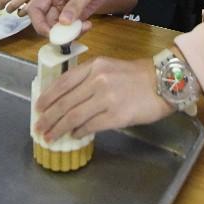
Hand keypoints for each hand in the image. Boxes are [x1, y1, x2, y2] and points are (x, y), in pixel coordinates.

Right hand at [27, 0, 117, 35]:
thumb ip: (75, 4)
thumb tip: (63, 22)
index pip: (35, 9)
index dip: (38, 23)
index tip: (51, 33)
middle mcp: (54, 2)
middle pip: (46, 22)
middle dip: (57, 32)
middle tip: (71, 35)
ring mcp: (64, 10)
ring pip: (59, 28)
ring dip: (69, 33)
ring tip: (85, 26)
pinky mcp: (74, 16)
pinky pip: (70, 29)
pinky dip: (77, 31)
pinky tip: (88, 25)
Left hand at [34, 57, 172, 141]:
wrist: (164, 81)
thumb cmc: (137, 75)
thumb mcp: (109, 67)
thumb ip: (89, 79)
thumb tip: (68, 99)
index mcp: (94, 66)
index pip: (63, 82)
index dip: (48, 97)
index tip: (38, 107)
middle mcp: (98, 80)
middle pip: (65, 102)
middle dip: (49, 117)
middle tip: (39, 127)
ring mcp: (107, 98)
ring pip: (74, 116)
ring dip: (59, 128)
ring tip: (51, 136)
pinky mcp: (117, 115)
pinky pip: (91, 126)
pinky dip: (79, 132)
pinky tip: (74, 135)